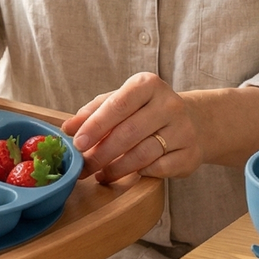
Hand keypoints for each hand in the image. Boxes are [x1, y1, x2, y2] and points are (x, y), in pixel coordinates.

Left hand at [61, 72, 202, 186]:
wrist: (190, 121)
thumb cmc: (144, 110)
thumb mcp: (118, 102)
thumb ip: (92, 112)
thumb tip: (67, 128)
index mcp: (148, 84)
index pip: (118, 105)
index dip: (96, 126)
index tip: (78, 143)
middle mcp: (169, 103)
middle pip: (129, 132)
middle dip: (101, 153)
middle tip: (84, 167)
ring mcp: (183, 129)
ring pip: (143, 154)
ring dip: (117, 169)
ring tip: (100, 174)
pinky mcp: (191, 153)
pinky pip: (160, 168)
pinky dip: (141, 173)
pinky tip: (130, 174)